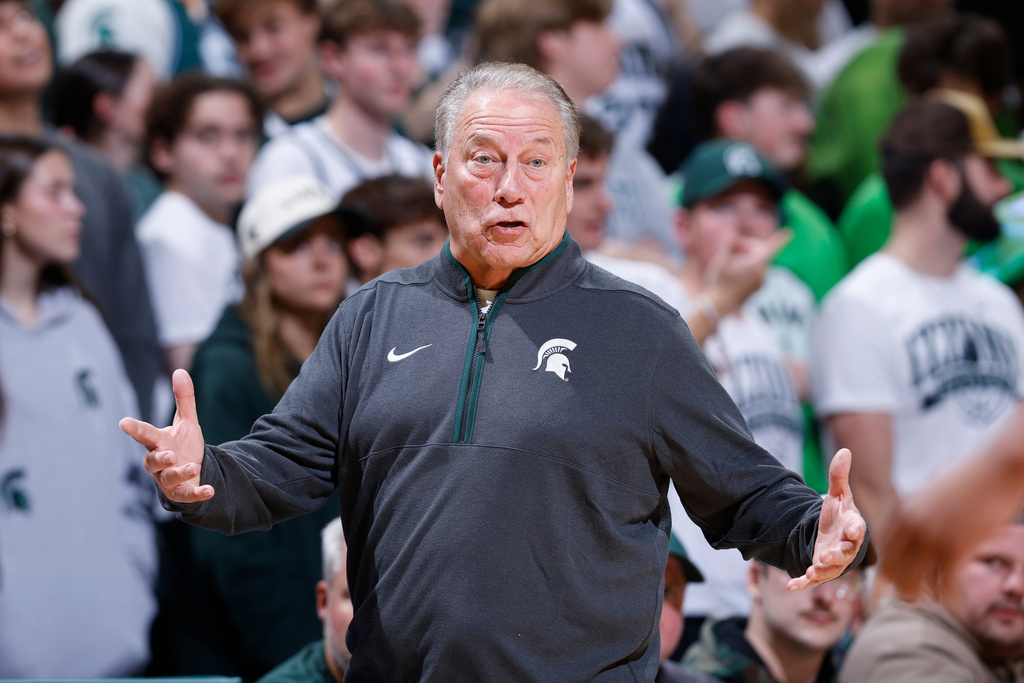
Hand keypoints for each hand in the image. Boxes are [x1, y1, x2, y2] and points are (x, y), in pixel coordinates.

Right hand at [120, 368, 212, 502]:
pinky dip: (198, 494)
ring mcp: (168, 480)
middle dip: (158, 459)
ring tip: (191, 467)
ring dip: (179, 474)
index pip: (145, 434)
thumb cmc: (185, 446)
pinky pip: (187, 496)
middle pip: (152, 462)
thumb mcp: (187, 422)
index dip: (134, 428)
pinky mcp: (181, 494)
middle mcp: (159, 463)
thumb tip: (180, 370)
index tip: (124, 422)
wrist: (195, 473)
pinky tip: (210, 490)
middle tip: (168, 455)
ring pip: (168, 479)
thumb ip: (184, 399)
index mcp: (158, 443)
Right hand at [704, 229, 791, 317]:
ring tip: (730, 267)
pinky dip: (748, 269)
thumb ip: (731, 244)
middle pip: (759, 251)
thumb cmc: (718, 282)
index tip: (789, 232)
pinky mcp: (759, 288)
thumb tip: (739, 241)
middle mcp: (762, 273)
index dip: (779, 238)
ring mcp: (762, 282)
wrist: (717, 307)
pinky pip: (756, 272)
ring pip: (757, 262)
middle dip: (747, 247)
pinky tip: (734, 277)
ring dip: (746, 259)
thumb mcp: (720, 259)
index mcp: (755, 264)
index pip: (771, 247)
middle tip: (732, 250)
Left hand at [788, 448, 866, 589]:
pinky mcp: (820, 570)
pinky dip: (803, 584)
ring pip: (830, 571)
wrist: (832, 534)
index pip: (857, 530)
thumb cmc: (839, 515)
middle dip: (836, 556)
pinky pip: (812, 580)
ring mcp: (833, 562)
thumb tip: (844, 450)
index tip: (853, 529)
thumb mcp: (838, 495)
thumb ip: (839, 476)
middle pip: (845, 555)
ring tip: (811, 572)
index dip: (855, 530)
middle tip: (826, 556)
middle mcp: (846, 549)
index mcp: (853, 529)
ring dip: (821, 572)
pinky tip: (792, 585)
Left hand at [880, 406, 1023, 599]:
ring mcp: (933, 536)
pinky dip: (950, 597)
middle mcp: (911, 525)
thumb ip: (918, 510)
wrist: (998, 467)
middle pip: (892, 568)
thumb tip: (911, 523)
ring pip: (915, 581)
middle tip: (913, 596)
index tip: (894, 579)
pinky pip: (946, 583)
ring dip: (926, 595)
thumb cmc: (968, 478)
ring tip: (936, 601)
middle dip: (901, 586)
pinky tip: (956, 603)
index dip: (887, 567)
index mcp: (903, 510)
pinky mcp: (958, 546)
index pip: (883, 548)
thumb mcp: (932, 492)